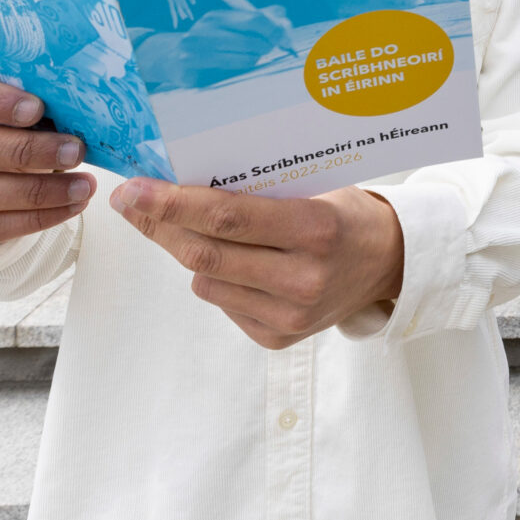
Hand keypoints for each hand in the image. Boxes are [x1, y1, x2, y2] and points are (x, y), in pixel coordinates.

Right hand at [0, 66, 92, 248]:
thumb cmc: (4, 128)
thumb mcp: (12, 107)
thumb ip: (30, 103)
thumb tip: (77, 109)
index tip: (38, 108)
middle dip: (25, 150)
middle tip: (75, 152)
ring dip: (35, 193)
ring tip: (82, 187)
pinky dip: (30, 221)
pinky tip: (67, 209)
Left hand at [110, 179, 404, 348]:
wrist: (390, 264)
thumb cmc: (345, 214)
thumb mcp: (314, 189)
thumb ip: (256, 193)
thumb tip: (179, 182)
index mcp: (315, 229)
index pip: (227, 217)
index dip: (172, 203)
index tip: (133, 190)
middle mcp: (303, 278)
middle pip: (206, 253)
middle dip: (159, 225)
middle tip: (130, 202)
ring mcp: (290, 315)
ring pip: (205, 282)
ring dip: (190, 252)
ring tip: (198, 229)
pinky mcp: (278, 337)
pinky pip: (221, 303)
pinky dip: (217, 279)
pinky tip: (238, 263)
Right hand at [134, 4, 296, 88]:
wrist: (171, 58)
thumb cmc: (210, 42)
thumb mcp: (231, 26)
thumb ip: (258, 19)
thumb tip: (282, 13)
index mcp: (218, 17)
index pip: (255, 19)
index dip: (275, 29)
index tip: (284, 37)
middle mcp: (205, 29)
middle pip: (252, 39)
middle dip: (267, 46)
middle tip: (268, 49)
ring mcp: (196, 49)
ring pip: (244, 58)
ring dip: (253, 60)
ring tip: (247, 58)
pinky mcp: (190, 68)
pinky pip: (229, 71)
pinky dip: (239, 70)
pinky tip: (233, 67)